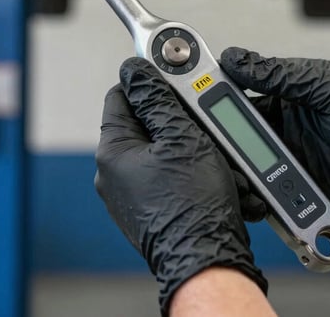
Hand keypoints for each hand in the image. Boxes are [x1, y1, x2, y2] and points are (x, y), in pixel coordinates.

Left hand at [95, 57, 266, 314]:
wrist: (207, 259)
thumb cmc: (194, 206)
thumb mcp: (182, 136)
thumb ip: (157, 98)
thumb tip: (137, 70)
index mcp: (114, 151)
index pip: (122, 94)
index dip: (151, 84)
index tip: (175, 82)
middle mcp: (114, 174)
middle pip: (146, 124)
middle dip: (179, 121)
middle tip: (205, 126)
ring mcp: (131, 194)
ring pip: (162, 152)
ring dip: (191, 148)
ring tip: (216, 161)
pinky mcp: (150, 209)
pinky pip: (169, 178)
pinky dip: (191, 173)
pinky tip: (214, 180)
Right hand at [220, 47, 329, 246]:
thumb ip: (284, 75)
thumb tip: (238, 58)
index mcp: (295, 94)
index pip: (244, 89)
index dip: (216, 91)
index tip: (192, 92)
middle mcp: (288, 126)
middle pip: (238, 130)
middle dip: (218, 136)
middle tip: (201, 140)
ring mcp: (291, 159)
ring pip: (246, 162)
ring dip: (233, 167)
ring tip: (224, 171)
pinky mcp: (296, 190)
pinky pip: (264, 191)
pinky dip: (252, 195)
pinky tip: (248, 195)